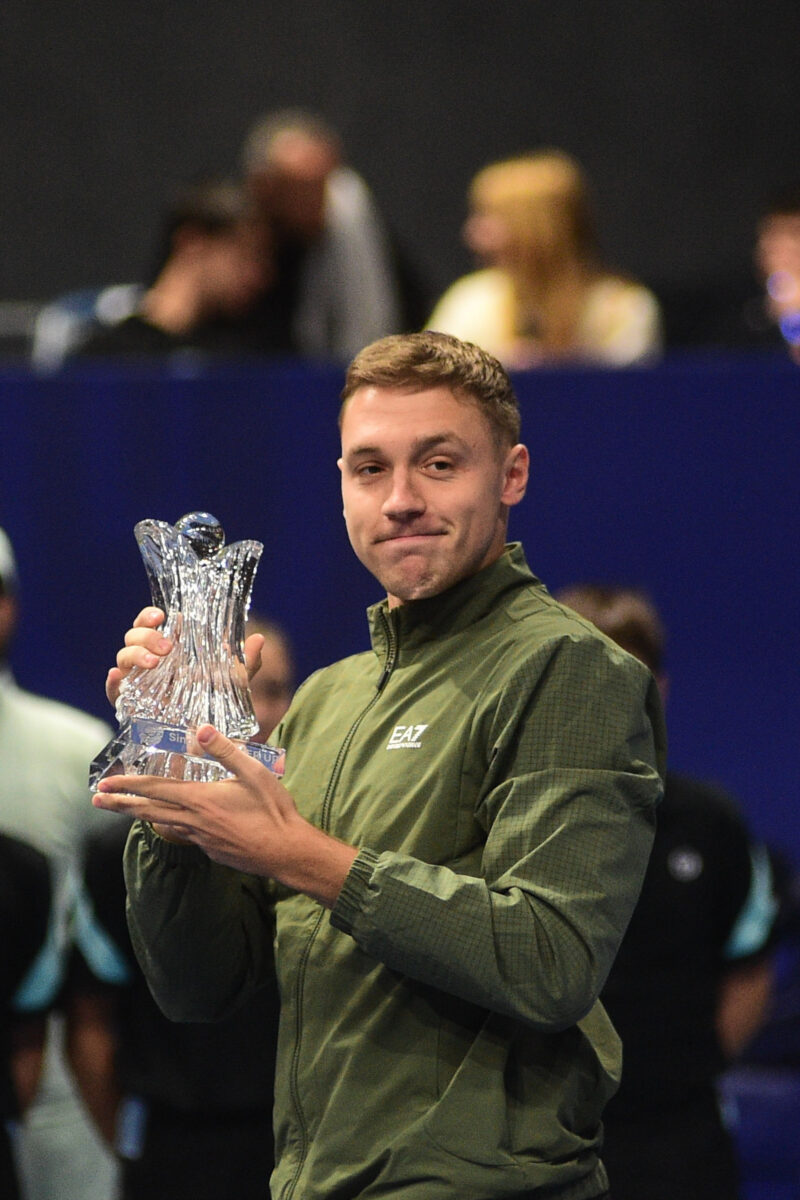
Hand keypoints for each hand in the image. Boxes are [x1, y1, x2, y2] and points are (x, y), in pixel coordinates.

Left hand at [92, 725, 357, 906]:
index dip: (128, 785)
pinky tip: (176, 821)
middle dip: (120, 804)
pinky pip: (186, 834)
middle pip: (148, 811)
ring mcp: (202, 839)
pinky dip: (171, 825)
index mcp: (200, 800)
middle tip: (97, 800)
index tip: (106, 783)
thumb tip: (199, 730)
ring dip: (141, 815)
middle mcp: (194, 822)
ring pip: (164, 824)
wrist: (287, 851)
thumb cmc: (273, 810)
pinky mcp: (212, 850)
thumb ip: (225, 751)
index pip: (155, 790)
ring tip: (125, 809)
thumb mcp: (254, 772)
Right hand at [105, 608, 264, 706]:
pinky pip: (112, 691)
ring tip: (154, 662)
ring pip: (122, 658)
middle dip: (146, 636)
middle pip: (133, 637)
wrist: (204, 741)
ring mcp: (137, 682)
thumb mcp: (235, 684)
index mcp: (169, 648)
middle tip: (166, 647)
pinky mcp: (129, 704)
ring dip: (134, 654)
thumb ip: (247, 664)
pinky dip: (111, 682)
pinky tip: (116, 677)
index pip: (150, 623)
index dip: (149, 615)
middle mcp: (149, 661)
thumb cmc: (217, 704)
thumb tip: (259, 639)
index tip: (162, 615)